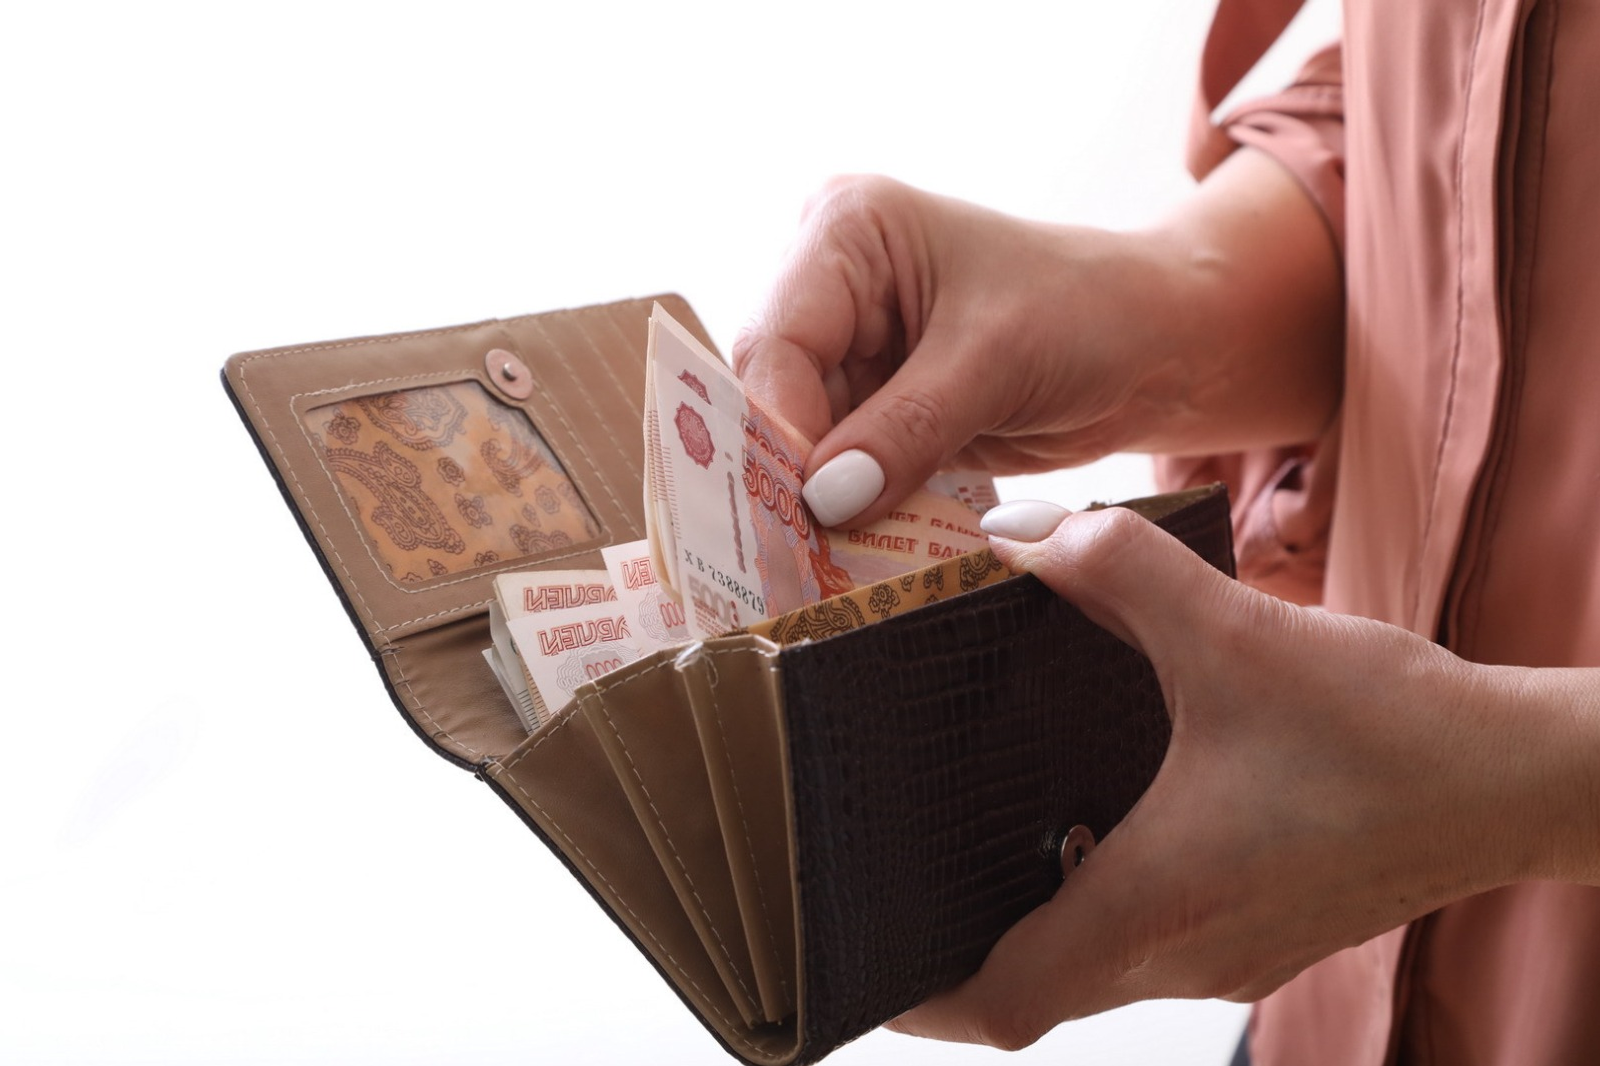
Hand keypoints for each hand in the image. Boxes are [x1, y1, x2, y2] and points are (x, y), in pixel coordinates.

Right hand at [732, 175, 1177, 526]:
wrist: (1157, 345)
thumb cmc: (1090, 312)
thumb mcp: (996, 362)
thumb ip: (905, 429)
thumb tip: (824, 499)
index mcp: (846, 231)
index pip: (779, 339)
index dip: (778, 428)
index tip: (795, 510)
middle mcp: (831, 284)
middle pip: (775, 394)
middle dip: (788, 474)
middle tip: (792, 558)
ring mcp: (851, 350)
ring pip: (800, 442)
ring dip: (817, 506)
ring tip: (820, 569)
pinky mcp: (875, 407)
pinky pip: (842, 469)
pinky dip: (852, 514)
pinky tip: (855, 557)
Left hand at [885, 500, 1597, 1049]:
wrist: (1520, 780)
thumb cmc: (1391, 729)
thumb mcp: (1237, 631)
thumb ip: (1115, 570)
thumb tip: (1014, 534)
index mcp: (1157, 904)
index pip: (1002, 1003)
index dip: (919, 996)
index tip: (862, 950)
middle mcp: (1184, 954)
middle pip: (1035, 989)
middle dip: (960, 944)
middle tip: (900, 874)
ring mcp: (1229, 954)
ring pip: (1094, 965)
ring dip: (1032, 915)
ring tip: (976, 836)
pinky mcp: (1263, 930)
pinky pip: (1149, 939)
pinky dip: (1098, 895)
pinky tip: (1095, 813)